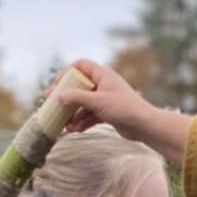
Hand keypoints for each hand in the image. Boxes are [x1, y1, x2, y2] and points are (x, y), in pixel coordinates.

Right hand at [57, 60, 192, 165]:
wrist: (144, 126)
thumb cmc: (124, 109)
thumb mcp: (97, 102)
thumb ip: (77, 98)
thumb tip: (58, 96)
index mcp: (102, 74)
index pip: (80, 65)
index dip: (67, 73)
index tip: (57, 84)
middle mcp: (103, 84)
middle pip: (79, 86)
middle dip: (66, 98)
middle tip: (53, 106)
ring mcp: (105, 99)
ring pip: (83, 103)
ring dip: (73, 114)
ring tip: (65, 125)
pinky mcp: (108, 112)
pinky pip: (90, 115)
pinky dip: (82, 121)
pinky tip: (75, 130)